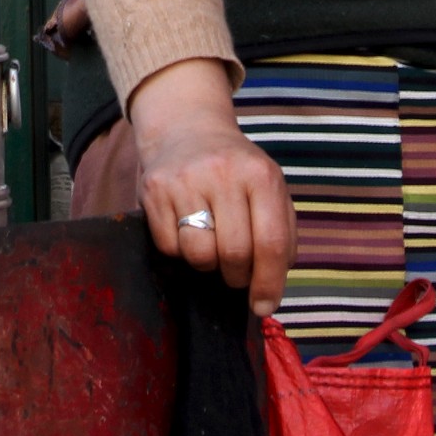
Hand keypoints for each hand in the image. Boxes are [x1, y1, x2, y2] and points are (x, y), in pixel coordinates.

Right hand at [130, 58, 293, 315]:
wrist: (186, 129)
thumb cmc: (236, 171)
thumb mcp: (269, 189)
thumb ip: (281, 235)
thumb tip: (270, 290)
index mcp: (261, 175)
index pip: (270, 242)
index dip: (268, 283)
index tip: (263, 306)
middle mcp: (223, 173)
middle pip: (234, 253)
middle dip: (237, 276)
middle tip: (236, 273)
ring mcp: (185, 180)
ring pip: (199, 254)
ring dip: (207, 264)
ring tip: (210, 246)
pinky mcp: (154, 189)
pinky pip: (168, 246)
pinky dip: (179, 250)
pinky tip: (185, 229)